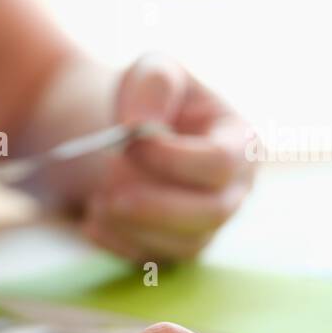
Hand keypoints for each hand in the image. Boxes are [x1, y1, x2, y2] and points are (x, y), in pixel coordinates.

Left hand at [83, 55, 256, 261]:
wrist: (126, 133)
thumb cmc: (150, 98)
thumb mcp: (151, 72)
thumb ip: (152, 85)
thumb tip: (139, 125)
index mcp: (241, 142)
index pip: (221, 163)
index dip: (174, 159)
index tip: (129, 142)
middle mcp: (235, 190)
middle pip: (212, 213)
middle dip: (156, 207)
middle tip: (109, 194)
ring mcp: (209, 225)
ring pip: (184, 246)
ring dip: (134, 227)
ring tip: (97, 198)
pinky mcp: (177, 248)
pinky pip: (155, 261)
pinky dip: (118, 244)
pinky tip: (91, 219)